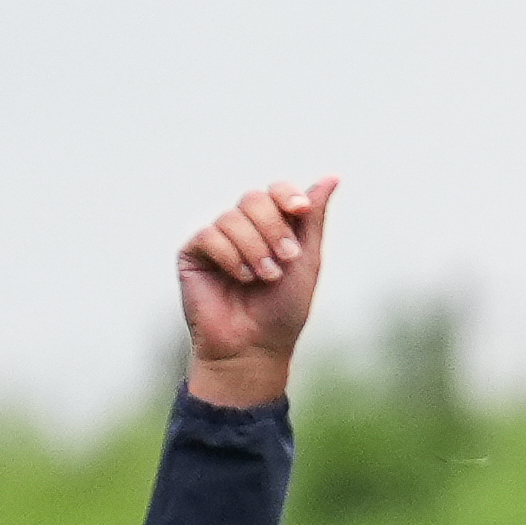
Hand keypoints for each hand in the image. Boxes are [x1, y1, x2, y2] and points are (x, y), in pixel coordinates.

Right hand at [176, 176, 336, 408]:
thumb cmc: (283, 311)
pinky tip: (240, 279)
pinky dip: (230, 257)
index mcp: (270, 228)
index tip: (300, 210)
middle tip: (284, 260)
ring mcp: (216, 239)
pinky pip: (210, 235)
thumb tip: (332, 176)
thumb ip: (313, 219)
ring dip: (254, 249)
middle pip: (254, 199)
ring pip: (232, 218)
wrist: (254, 348)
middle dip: (273, 228)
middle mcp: (242, 229)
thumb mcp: (306, 261)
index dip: (286, 195)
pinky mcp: (193, 253)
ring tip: (263, 278)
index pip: (275, 191)